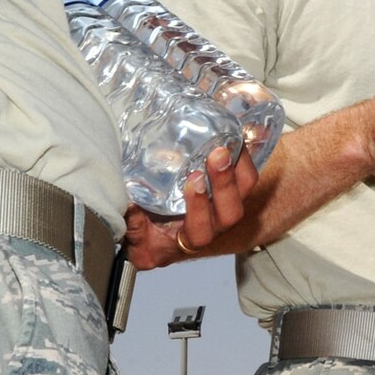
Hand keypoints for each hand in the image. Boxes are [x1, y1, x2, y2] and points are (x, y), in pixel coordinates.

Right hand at [121, 144, 260, 268]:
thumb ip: (133, 224)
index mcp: (191, 239)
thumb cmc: (149, 236)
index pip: (201, 231)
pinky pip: (247, 175)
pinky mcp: (233, 189)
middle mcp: (215, 226)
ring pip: (243, 191)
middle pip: (231, 212)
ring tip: (227, 144)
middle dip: (225, 183)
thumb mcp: (137, 239)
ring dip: (238, 167)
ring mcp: (227, 206)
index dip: (199, 207)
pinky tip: (239, 134)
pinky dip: (244, 156)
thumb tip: (128, 203)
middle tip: (217, 155)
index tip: (193, 181)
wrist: (162, 231)